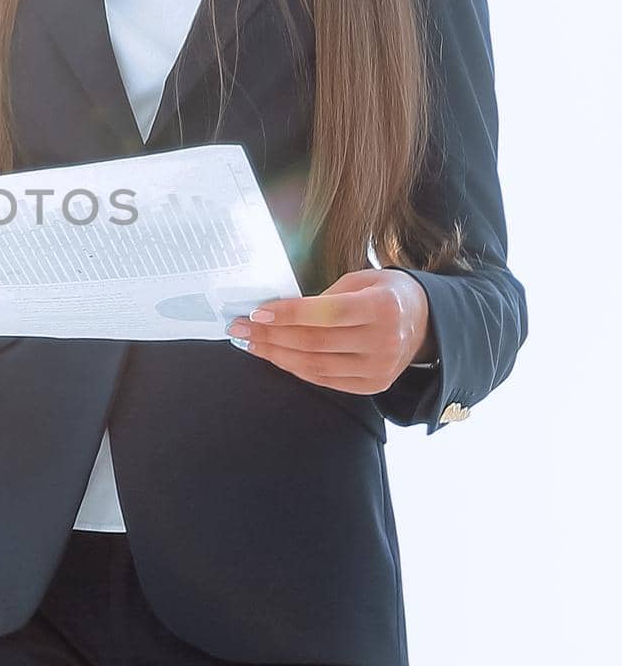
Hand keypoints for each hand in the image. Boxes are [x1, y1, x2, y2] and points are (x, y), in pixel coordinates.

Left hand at [225, 268, 432, 394]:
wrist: (425, 321)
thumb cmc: (385, 293)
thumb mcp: (360, 280)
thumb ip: (324, 297)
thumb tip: (276, 312)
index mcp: (383, 307)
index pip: (326, 313)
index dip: (288, 314)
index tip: (256, 313)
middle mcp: (385, 341)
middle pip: (315, 342)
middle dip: (271, 336)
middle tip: (239, 328)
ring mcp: (380, 368)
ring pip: (315, 365)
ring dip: (276, 355)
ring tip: (249, 343)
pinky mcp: (373, 385)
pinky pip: (324, 380)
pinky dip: (295, 368)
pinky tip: (275, 356)